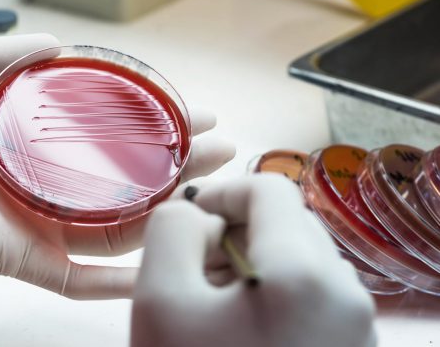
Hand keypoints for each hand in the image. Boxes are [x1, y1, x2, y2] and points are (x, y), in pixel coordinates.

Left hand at [0, 34, 231, 306]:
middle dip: (170, 161)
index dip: (142, 121)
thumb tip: (49, 40)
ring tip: (210, 189)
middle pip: (116, 177)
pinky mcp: (12, 256)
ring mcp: (26, 224)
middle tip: (219, 146)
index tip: (185, 106)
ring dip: (161, 208)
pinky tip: (159, 266)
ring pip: (110, 222)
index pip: (96, 133)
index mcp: (20, 144)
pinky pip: (73, 277)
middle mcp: (30, 185)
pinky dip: (117, 280)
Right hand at [131, 174, 376, 346]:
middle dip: (238, 229)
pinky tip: (239, 321)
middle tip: (196, 263)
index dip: (221, 192)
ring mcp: (356, 327)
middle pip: (290, 222)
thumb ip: (172, 229)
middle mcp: (347, 296)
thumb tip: (198, 213)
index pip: (269, 188)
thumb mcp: (159, 301)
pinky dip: (276, 292)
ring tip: (214, 298)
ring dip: (256, 260)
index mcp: (303, 275)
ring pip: (302, 259)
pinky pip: (315, 296)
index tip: (189, 217)